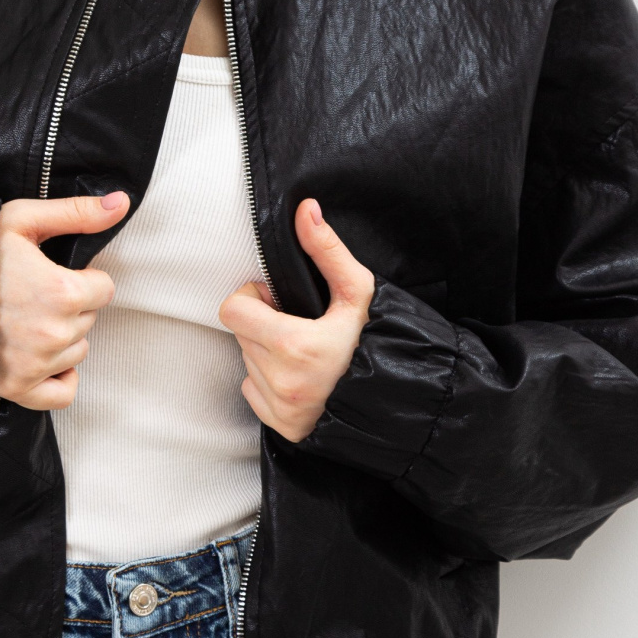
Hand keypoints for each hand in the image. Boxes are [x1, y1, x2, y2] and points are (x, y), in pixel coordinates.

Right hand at [0, 192, 128, 409]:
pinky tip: (41, 357)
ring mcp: (37, 364)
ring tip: (24, 320)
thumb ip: (76, 212)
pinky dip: (58, 378)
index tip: (51, 273)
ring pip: (76, 351)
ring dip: (60, 338)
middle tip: (30, 294)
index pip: (104, 288)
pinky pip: (62, 393)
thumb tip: (121, 202)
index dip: (80, 278)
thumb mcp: (20, 219)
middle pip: (88, 319)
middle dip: (68, 306)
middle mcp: (55, 333)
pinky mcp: (16, 387)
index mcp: (63, 291)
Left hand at [219, 200, 375, 442]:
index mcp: (295, 346)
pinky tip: (303, 376)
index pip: (232, 310)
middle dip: (264, 323)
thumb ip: (327, 251)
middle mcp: (283, 382)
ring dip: (267, 351)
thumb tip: (304, 210)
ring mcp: (281, 408)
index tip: (278, 301)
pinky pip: (253, 391)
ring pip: (247, 361)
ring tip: (306, 353)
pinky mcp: (283, 427)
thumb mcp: (360, 293)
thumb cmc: (383, 341)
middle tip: (299, 324)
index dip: (252, 298)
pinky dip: (269, 380)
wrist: (405, 400)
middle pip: (241, 334)